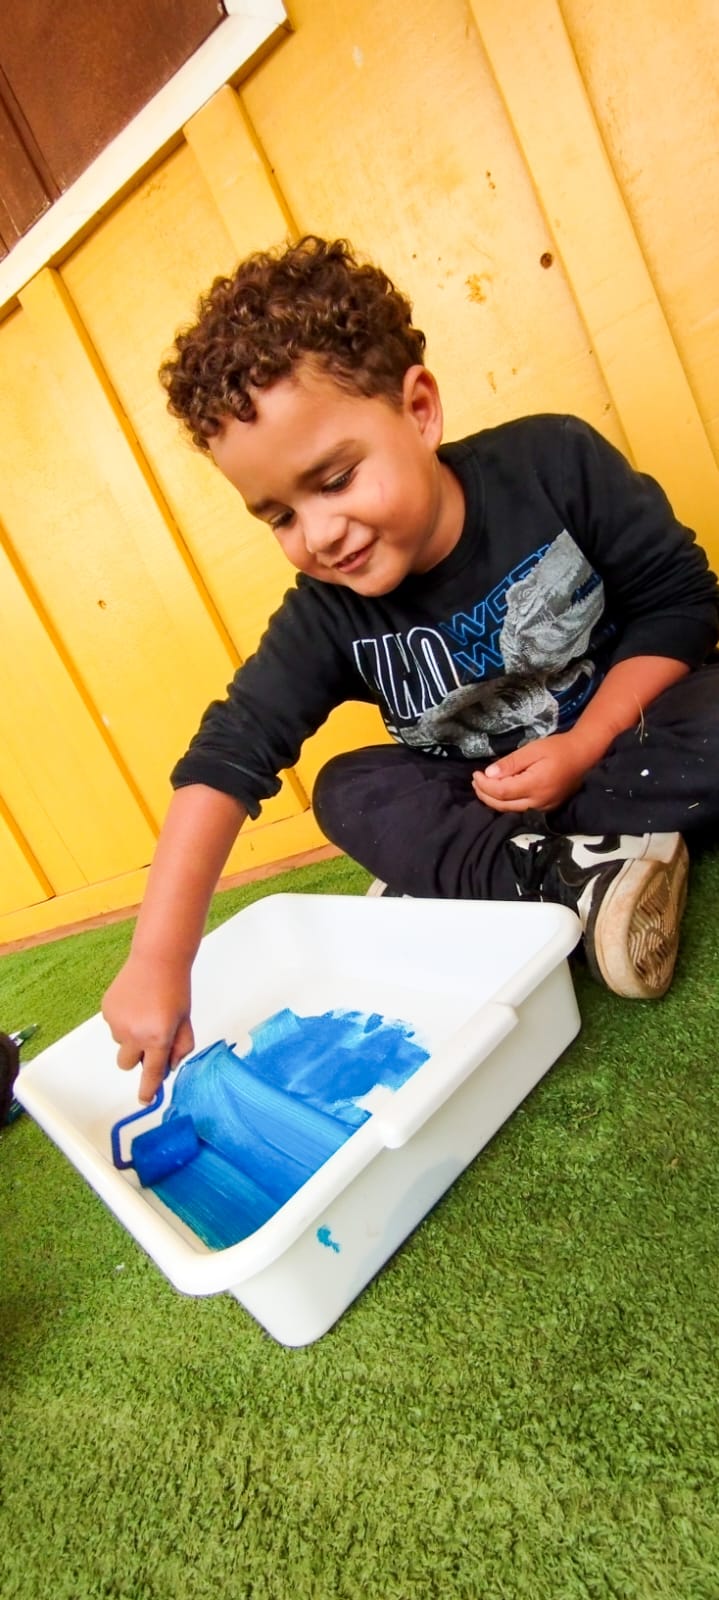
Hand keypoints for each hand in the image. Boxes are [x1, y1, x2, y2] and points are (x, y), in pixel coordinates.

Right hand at [102, 952, 194, 1103]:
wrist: (157, 959)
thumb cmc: (175, 989)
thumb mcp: (185, 1021)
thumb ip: (180, 1047)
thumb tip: (169, 1066)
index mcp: (158, 1038)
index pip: (151, 1073)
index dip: (148, 1090)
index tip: (145, 1100)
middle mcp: (134, 1034)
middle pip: (128, 1064)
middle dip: (137, 1057)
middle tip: (151, 1037)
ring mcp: (117, 1022)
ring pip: (120, 1043)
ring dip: (130, 1036)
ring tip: (144, 1011)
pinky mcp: (107, 1010)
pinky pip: (114, 1025)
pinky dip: (123, 1020)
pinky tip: (135, 1003)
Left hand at [472, 731, 589, 812]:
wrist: (583, 756)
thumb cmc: (558, 748)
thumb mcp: (532, 750)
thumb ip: (511, 763)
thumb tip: (489, 775)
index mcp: (535, 785)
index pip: (501, 792)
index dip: (485, 785)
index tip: (475, 774)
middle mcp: (538, 802)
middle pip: (503, 805)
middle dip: (485, 794)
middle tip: (476, 781)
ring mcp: (543, 808)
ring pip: (510, 810)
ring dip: (493, 801)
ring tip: (483, 787)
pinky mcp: (546, 808)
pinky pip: (520, 809)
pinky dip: (506, 803)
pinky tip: (499, 793)